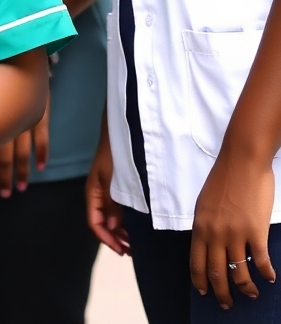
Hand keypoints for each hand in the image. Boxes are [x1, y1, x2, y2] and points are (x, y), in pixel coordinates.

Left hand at [0, 93, 49, 196]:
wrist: (17, 50)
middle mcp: (9, 121)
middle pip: (6, 155)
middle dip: (4, 175)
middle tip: (3, 194)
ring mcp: (27, 117)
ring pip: (23, 150)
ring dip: (22, 171)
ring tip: (20, 188)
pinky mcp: (41, 111)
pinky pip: (43, 136)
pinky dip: (42, 152)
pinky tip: (41, 167)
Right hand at [86, 127, 128, 255]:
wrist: (122, 131)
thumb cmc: (116, 153)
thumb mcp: (112, 178)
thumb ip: (111, 203)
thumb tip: (112, 227)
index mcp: (93, 193)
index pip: (94, 223)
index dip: (106, 239)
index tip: (122, 250)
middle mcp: (98, 194)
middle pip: (101, 223)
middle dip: (114, 239)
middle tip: (131, 251)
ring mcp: (107, 191)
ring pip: (109, 218)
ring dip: (119, 232)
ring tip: (134, 244)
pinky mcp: (116, 187)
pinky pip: (116, 210)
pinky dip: (123, 222)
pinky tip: (133, 228)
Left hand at [190, 145, 275, 307]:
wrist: (242, 162)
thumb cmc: (224, 179)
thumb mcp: (205, 203)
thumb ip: (206, 225)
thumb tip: (209, 244)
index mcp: (200, 225)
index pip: (196, 261)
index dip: (200, 280)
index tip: (203, 292)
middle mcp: (215, 233)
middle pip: (216, 272)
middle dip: (222, 293)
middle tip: (227, 304)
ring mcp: (236, 233)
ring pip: (239, 272)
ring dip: (246, 288)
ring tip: (252, 294)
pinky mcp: (256, 231)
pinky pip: (261, 261)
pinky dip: (266, 273)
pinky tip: (270, 278)